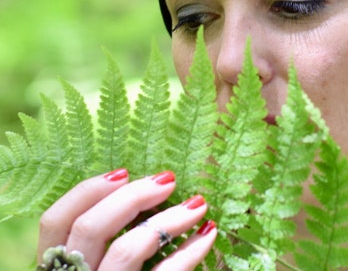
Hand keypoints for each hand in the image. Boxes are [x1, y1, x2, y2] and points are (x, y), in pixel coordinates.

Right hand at [37, 168, 216, 269]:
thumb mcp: (102, 267)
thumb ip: (108, 241)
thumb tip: (146, 189)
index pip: (54, 223)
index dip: (86, 191)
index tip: (124, 171)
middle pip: (89, 228)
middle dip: (133, 195)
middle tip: (169, 179)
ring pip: (127, 249)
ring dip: (169, 218)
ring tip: (199, 204)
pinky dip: (190, 251)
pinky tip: (208, 236)